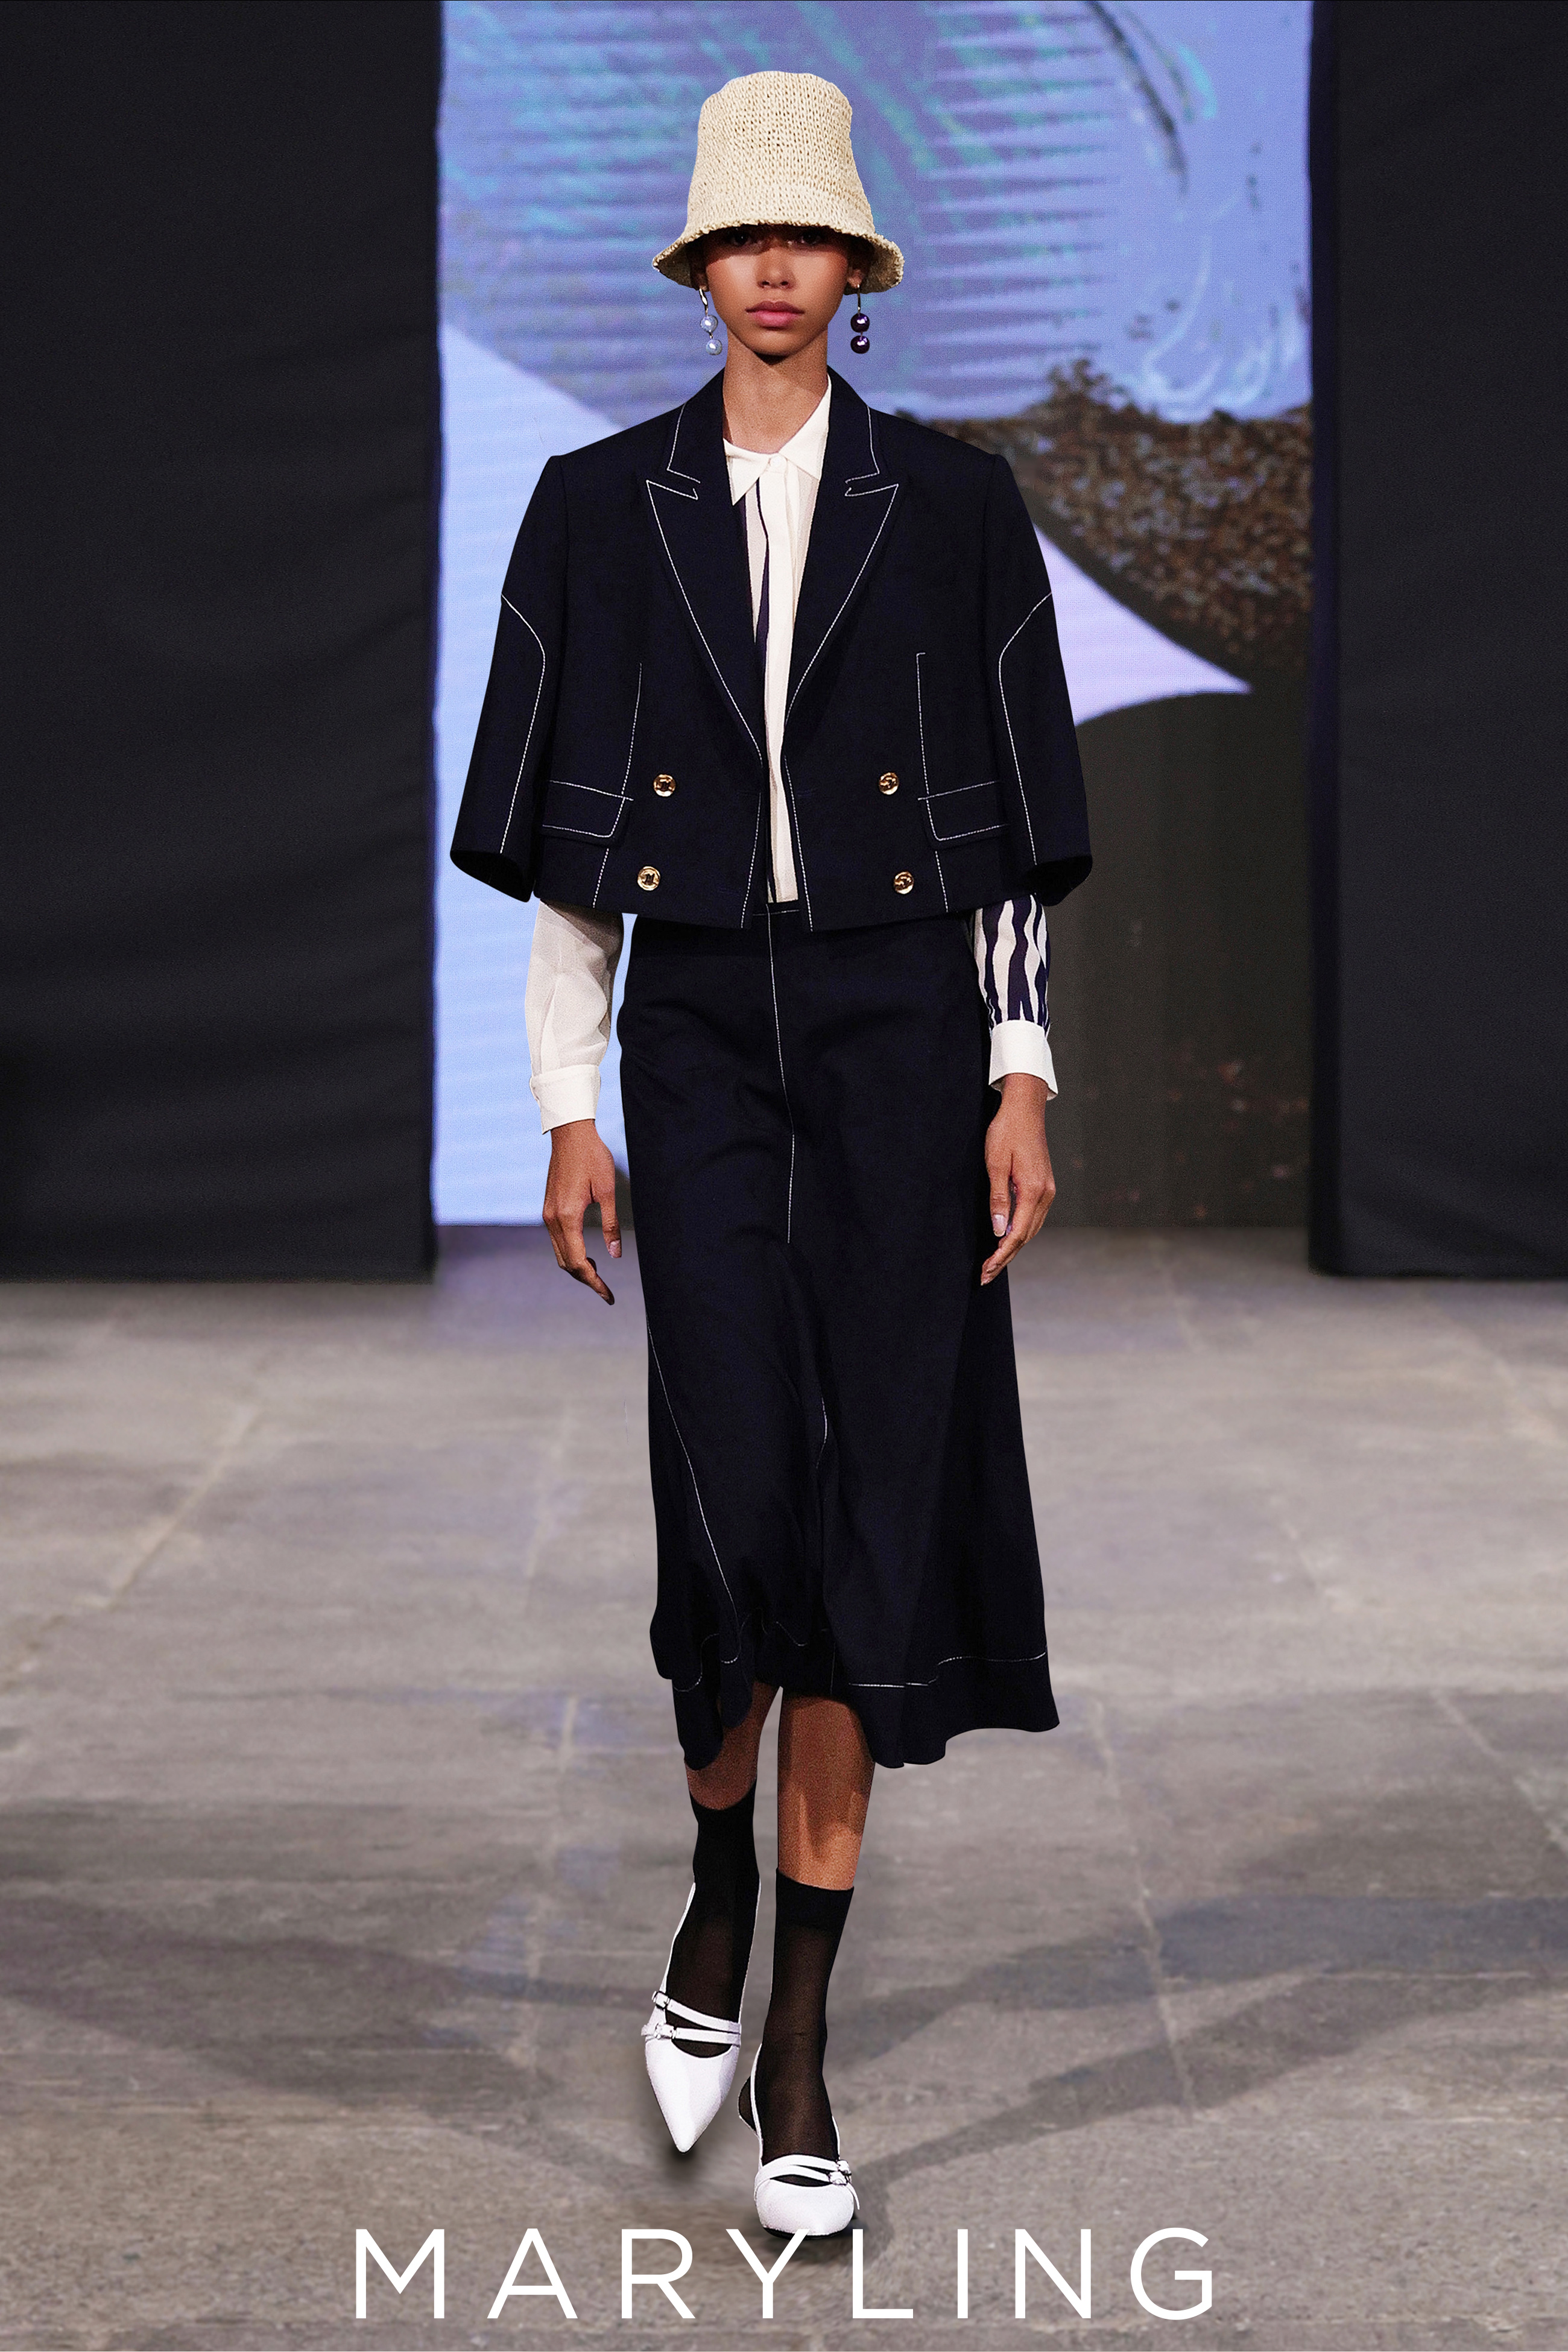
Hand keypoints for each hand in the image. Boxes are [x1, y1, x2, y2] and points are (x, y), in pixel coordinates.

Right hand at [542, 1119, 620, 1303]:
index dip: (594, 1282)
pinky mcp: (548, 1209)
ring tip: (598, 1274)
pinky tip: (587, 1253)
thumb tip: (615, 1255)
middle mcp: (552, 1219)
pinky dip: (570, 1253)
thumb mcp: (608, 1190)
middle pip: (566, 1263)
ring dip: (577, 1267)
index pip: (579, 1262)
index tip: (608, 1295)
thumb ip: (611, 1224)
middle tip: (605, 1291)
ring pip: (560, 1254)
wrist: (570, 1134)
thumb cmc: (593, 1157)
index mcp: (567, 1217)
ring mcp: (547, 1214)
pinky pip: (557, 1241)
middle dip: (586, 1279)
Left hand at [981, 1072, 1055, 1285]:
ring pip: (1031, 1229)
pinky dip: (1019, 1233)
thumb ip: (998, 1199)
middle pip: (1025, 1236)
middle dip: (1005, 1258)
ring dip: (1012, 1248)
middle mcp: (1046, 1195)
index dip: (1000, 1255)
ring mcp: (1048, 1191)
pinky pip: (1033, 1218)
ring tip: (993, 1265)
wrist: (1025, 1109)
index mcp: (1034, 1190)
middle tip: (984, 1276)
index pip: (1016, 1234)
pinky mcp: (1045, 1186)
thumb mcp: (995, 1164)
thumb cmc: (1006, 1132)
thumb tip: (997, 1230)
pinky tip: (1006, 1240)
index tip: (986, 1270)